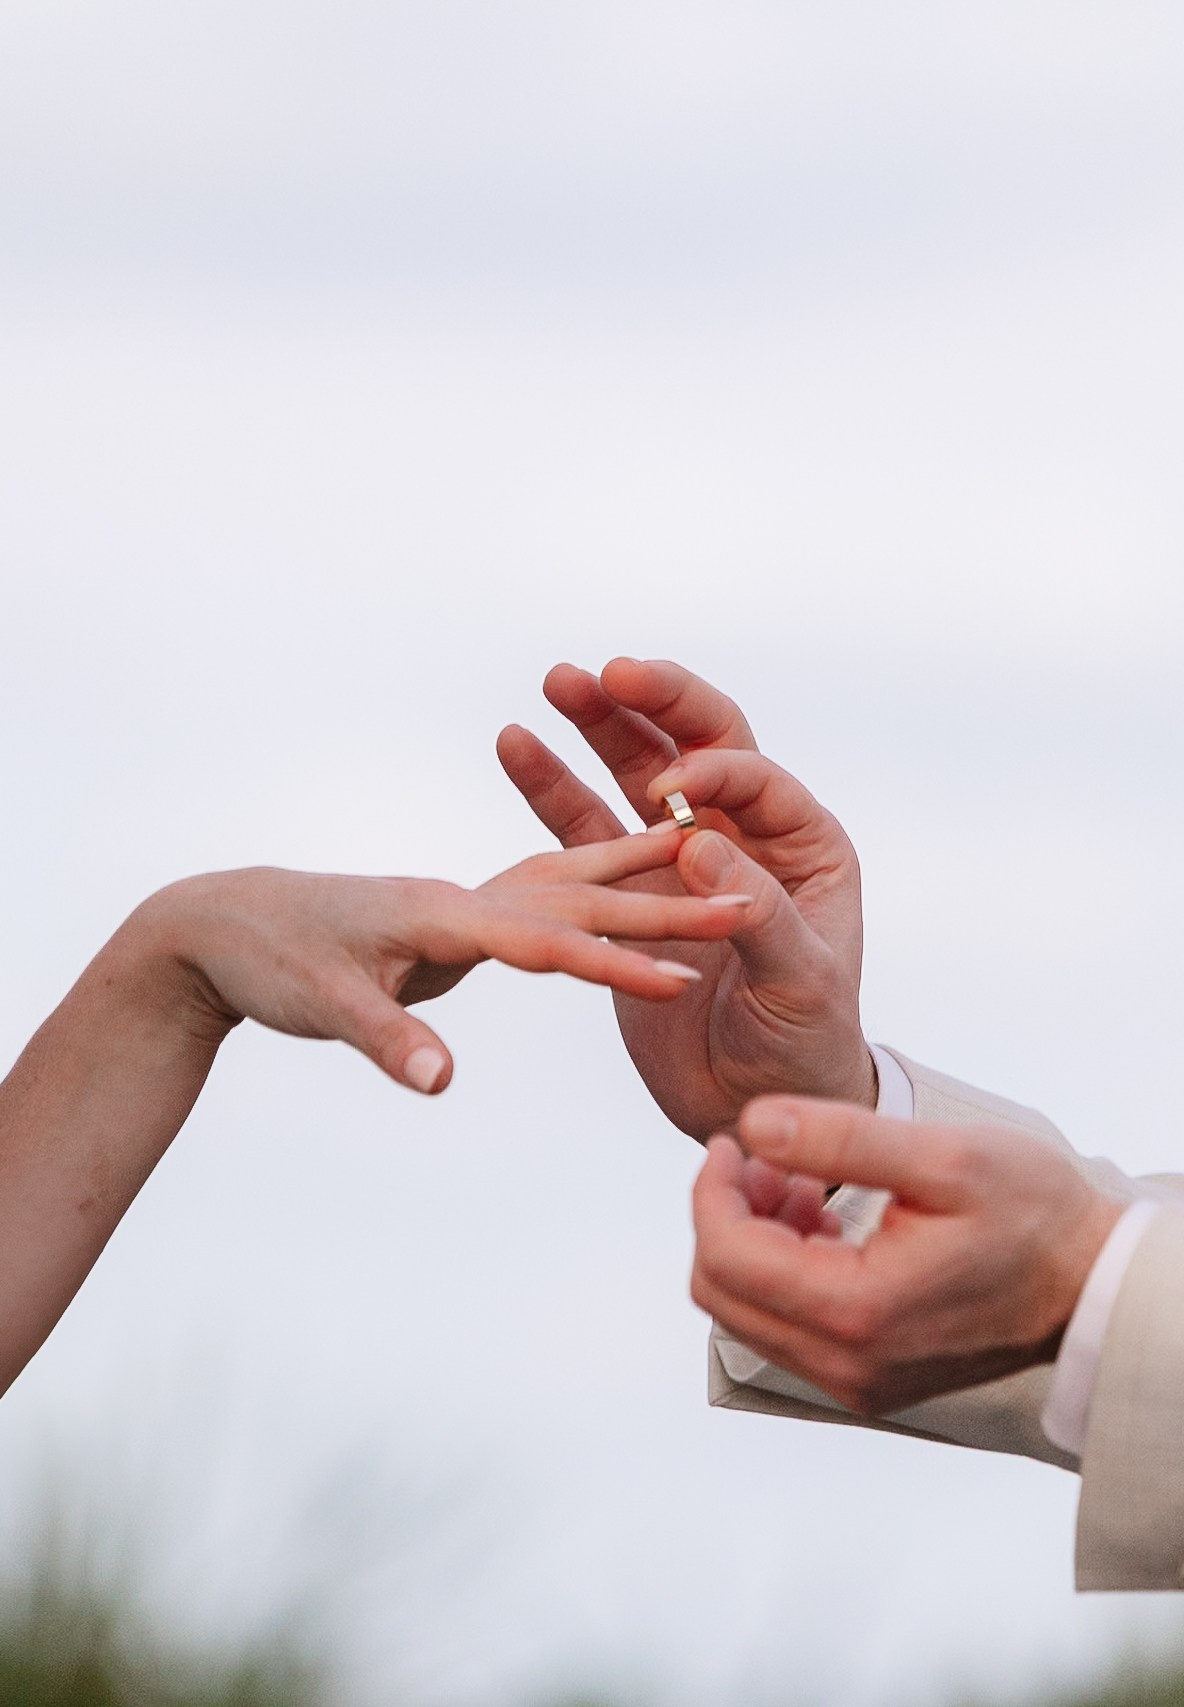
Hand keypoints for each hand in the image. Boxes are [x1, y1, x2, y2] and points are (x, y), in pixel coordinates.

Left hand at [137, 831, 750, 1095]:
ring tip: (713, 862)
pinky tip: (623, 891)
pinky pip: (551, 898)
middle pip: (581, 898)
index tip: (685, 978)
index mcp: (442, 914)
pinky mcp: (463, 918)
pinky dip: (602, 891)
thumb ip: (388, 1040)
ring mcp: (467, 902)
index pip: (546, 938)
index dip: (615, 960)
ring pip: (574, 883)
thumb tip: (442, 1083)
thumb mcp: (321, 1006)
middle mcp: (465, 897)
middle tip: (747, 905)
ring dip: (645, 878)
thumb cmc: (272, 958)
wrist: (226, 919)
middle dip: (665, 904)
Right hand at [497, 657, 874, 1137]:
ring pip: (633, 773)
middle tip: (603, 673)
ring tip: (554, 682)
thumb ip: (759, 915)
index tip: (666, 789)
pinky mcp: (628, 891)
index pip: (754, 777)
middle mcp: (743, 834)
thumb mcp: (800, 983)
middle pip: (693, 747)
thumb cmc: (805, 1045)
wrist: (758, 1101)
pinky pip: (585, 829)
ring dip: (597, 726)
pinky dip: (552, 785)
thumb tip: (696, 842)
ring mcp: (681, 857)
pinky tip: (517, 743)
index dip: (710, 770)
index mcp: (803, 845)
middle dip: (650, 705)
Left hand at [691, 1096, 1125, 1413]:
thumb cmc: (1032, 1213)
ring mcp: (855, 1381)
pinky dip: (781, 1269)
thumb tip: (752, 1123)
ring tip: (799, 1183)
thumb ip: (840, 1138)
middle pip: (720, 1291)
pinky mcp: (866, 1379)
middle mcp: (846, 1364)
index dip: (712, 1189)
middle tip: (768, 1158)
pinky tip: (822, 1223)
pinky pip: (784, 1328)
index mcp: (858, 1312)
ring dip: (753, 1239)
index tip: (735, 1139)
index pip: (726, 1256)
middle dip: (727, 1214)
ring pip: (745, 1311)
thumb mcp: (942, 1157)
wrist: (1090, 1281)